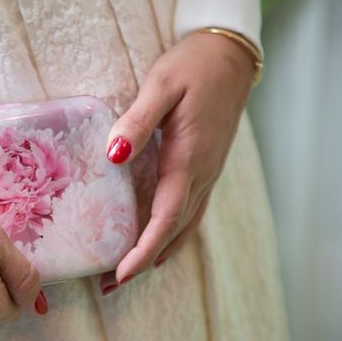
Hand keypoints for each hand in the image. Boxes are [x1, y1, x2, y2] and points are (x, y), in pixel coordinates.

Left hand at [99, 31, 255, 293]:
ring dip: (159, 252)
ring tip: (130, 272)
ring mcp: (208, 173)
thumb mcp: (161, 86)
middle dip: (144, 261)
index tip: (120, 274)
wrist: (229, 56)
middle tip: (112, 284)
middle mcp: (202, 174)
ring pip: (185, 226)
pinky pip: (191, 211)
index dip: (143, 249)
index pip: (165, 217)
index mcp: (188, 159)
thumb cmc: (192, 67)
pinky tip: (159, 240)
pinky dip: (174, 234)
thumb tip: (114, 156)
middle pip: (174, 231)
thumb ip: (138, 121)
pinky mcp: (206, 167)